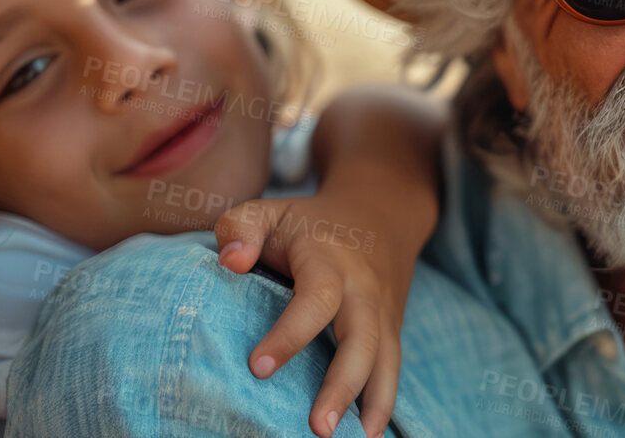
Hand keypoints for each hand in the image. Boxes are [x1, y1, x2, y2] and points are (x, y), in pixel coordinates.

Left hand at [215, 193, 411, 437]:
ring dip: (372, 403)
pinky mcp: (391, 330)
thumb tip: (231, 262)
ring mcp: (383, 312)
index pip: (316, 299)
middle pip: (362, 338)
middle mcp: (363, 289)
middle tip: (317, 428)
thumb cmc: (310, 222)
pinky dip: (385, 403)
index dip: (290, 334)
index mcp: (330, 260)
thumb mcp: (273, 210)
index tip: (257, 368)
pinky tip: (367, 436)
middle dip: (343, 384)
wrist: (382, 213)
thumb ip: (242, 227)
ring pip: (385, 359)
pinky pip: (393, 369)